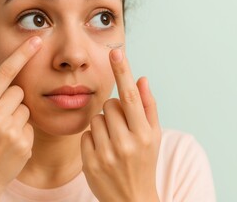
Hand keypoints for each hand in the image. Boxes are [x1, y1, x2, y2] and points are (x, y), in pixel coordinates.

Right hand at [0, 36, 41, 200]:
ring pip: (26, 109)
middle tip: (1, 118)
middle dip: (13, 101)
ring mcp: (10, 129)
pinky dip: (23, 133)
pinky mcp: (23, 142)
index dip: (22, 54)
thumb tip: (1, 87)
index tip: (36, 40)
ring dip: (18, 118)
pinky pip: (30, 126)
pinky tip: (10, 145)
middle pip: (19, 92)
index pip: (5, 72)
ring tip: (4, 134)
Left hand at [81, 48, 160, 201]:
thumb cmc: (143, 162)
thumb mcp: (154, 137)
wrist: (131, 199)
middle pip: (109, 105)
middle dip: (113, 111)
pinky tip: (101, 151)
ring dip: (102, 125)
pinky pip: (85, 134)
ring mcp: (107, 154)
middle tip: (120, 127)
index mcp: (145, 134)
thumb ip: (149, 107)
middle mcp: (127, 143)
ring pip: (95, 119)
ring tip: (112, 141)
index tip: (116, 53)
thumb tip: (142, 78)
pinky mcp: (90, 163)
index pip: (130, 97)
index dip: (123, 73)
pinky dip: (92, 139)